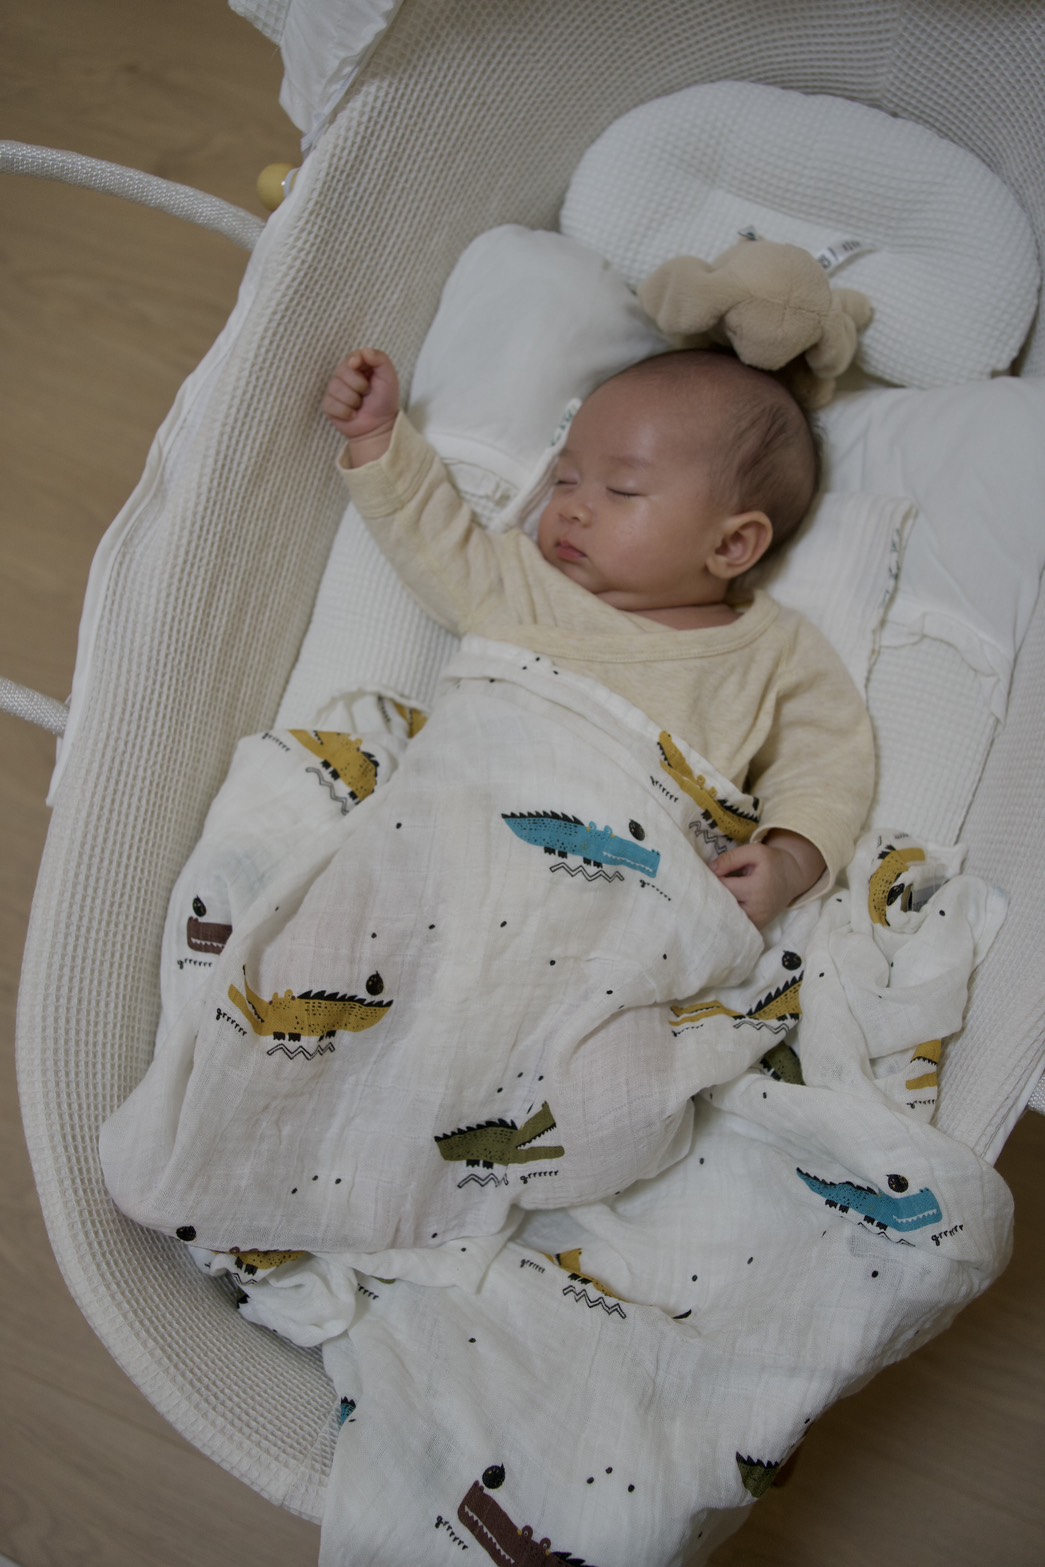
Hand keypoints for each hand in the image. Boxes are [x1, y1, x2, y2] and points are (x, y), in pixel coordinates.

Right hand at [322, 348, 399, 462]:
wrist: (379, 426)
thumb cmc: (384, 401)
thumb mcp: (389, 377)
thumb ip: (380, 359)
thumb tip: (364, 351)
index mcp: (358, 366)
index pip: (351, 357)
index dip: (356, 361)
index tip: (363, 370)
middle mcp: (344, 376)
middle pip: (342, 371)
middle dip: (359, 385)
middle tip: (367, 393)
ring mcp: (334, 390)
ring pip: (336, 388)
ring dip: (353, 401)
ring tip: (360, 405)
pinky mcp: (328, 405)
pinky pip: (331, 404)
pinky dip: (346, 412)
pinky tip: (352, 415)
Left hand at [711, 831, 824, 929]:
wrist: (791, 878)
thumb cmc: (772, 862)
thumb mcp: (754, 852)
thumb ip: (730, 858)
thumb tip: (709, 869)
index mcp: (755, 889)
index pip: (723, 887)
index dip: (713, 879)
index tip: (710, 873)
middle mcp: (755, 910)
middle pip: (722, 905)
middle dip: (713, 895)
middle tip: (709, 885)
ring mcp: (756, 922)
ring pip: (726, 917)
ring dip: (719, 906)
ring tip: (717, 894)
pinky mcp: (756, 927)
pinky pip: (735, 924)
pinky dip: (728, 915)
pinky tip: (726, 905)